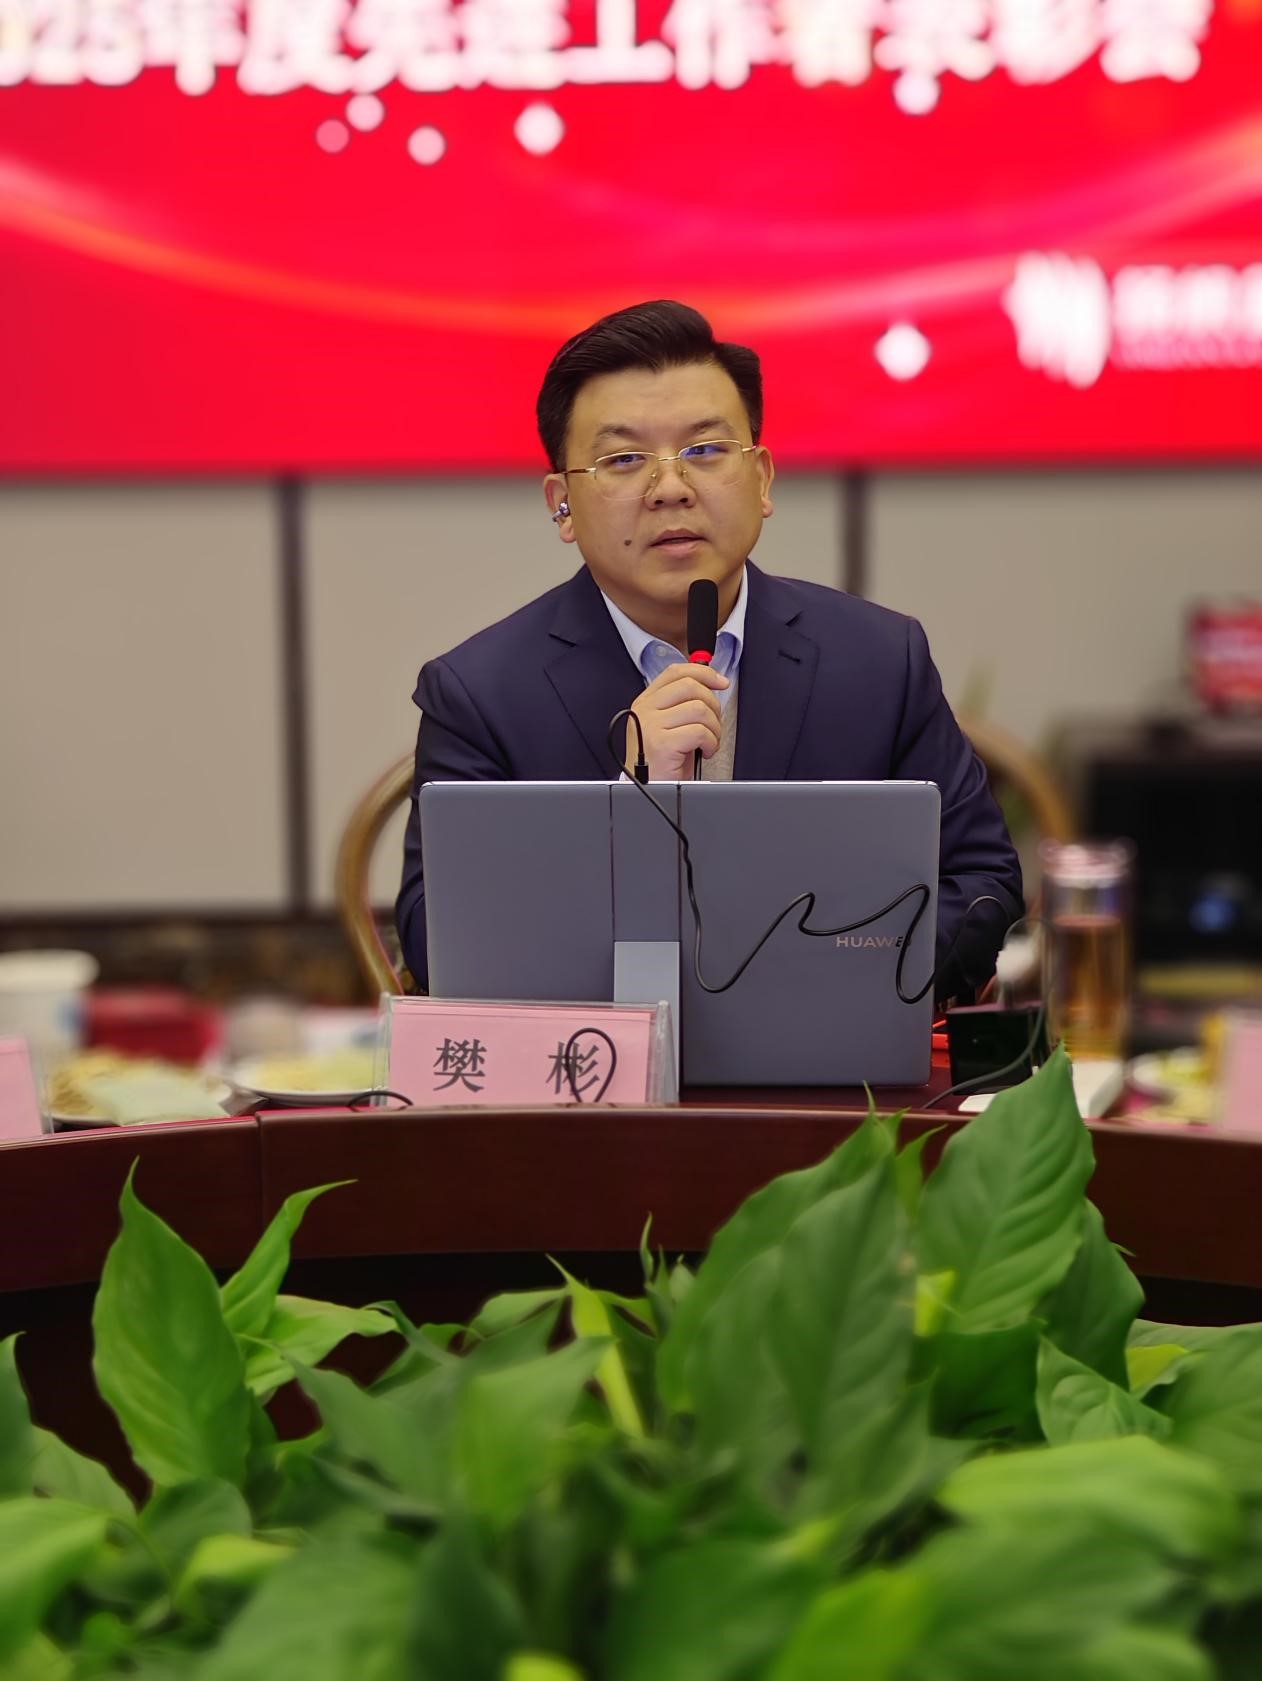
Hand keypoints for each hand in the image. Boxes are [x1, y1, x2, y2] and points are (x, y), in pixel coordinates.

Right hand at [626, 662, 729, 780]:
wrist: (652, 789)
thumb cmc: (664, 762)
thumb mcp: (670, 725)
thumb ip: (683, 703)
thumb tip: (712, 684)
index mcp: (646, 702)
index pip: (676, 672)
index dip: (703, 672)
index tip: (721, 682)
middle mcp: (645, 710)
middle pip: (691, 687)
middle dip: (713, 705)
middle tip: (713, 724)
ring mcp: (651, 726)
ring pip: (699, 709)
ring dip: (714, 728)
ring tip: (708, 742)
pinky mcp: (662, 743)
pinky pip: (700, 731)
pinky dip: (710, 742)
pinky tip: (704, 751)